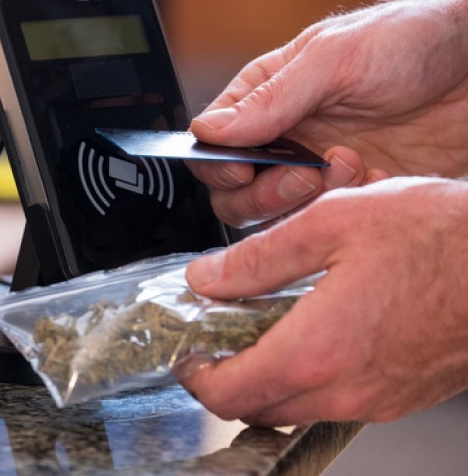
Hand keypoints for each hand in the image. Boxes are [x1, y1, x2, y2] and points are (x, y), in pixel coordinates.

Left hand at [176, 177, 467, 425]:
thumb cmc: (442, 237)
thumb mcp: (331, 222)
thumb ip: (257, 258)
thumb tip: (206, 278)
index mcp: (316, 350)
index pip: (227, 393)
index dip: (195, 375)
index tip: (187, 352)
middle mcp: (344, 389)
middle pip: (258, 408)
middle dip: (228, 379)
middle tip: (218, 340)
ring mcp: (377, 400)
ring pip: (297, 407)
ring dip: (269, 379)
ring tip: (264, 331)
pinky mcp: (402, 396)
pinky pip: (336, 400)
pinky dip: (310, 378)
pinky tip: (316, 333)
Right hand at [187, 0, 467, 227]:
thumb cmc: (409, 42)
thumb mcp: (334, 59)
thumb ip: (270, 99)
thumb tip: (209, 130)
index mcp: (264, 98)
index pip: (212, 145)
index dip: (220, 165)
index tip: (246, 167)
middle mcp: (283, 138)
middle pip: (235, 193)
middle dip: (267, 192)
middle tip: (307, 174)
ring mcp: (316, 169)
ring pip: (277, 216)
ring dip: (310, 201)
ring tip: (352, 164)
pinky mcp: (353, 194)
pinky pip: (328, 222)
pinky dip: (350, 208)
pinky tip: (378, 175)